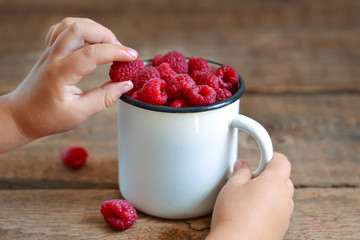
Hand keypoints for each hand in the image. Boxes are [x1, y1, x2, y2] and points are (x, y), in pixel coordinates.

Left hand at [7, 17, 135, 140]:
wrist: (22, 115)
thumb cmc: (48, 117)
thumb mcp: (79, 113)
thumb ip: (104, 98)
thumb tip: (126, 84)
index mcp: (60, 74)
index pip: (91, 54)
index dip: (116, 52)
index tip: (132, 58)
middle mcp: (54, 57)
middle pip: (80, 29)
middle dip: (106, 34)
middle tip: (120, 50)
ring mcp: (50, 51)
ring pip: (72, 24)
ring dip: (94, 29)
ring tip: (108, 45)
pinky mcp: (50, 50)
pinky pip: (63, 29)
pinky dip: (81, 29)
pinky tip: (90, 42)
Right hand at [207, 152, 293, 239]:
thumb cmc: (233, 215)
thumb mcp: (232, 187)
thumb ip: (240, 172)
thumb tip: (243, 165)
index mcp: (274, 183)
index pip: (282, 161)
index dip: (271, 156)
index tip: (261, 157)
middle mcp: (284, 198)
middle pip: (284, 178)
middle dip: (269, 175)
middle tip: (251, 178)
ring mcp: (284, 215)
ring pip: (282, 196)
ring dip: (271, 192)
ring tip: (250, 197)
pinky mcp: (281, 228)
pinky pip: (279, 211)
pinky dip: (270, 207)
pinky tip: (253, 211)